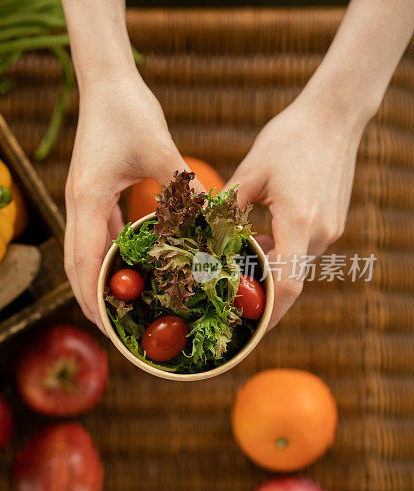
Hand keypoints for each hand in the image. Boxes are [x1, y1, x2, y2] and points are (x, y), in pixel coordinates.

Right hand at [64, 74, 201, 328]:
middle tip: (115, 332)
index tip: (107, 327)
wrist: (107, 84)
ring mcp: (82, 201)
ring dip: (97, 283)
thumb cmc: (129, 111)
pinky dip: (107, 259)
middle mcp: (78, 205)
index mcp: (88, 198)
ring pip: (84, 254)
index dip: (92, 297)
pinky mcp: (92, 195)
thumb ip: (183, 186)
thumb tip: (212, 222)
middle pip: (76, 265)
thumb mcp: (160, 149)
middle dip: (91, 300)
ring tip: (122, 310)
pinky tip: (129, 270)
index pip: (83, 260)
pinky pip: (97, 236)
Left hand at [228, 95, 364, 328]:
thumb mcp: (249, 172)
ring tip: (231, 273)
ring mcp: (330, 229)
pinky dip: (279, 254)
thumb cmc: (288, 139)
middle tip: (228, 308)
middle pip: (290, 281)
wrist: (333, 117)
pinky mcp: (331, 222)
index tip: (247, 328)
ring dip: (267, 274)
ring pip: (295, 266)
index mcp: (299, 220)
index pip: (287, 283)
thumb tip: (202, 238)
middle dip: (262, 298)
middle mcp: (320, 232)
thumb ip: (227, 209)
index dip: (269, 312)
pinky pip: (301, 249)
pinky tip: (253, 244)